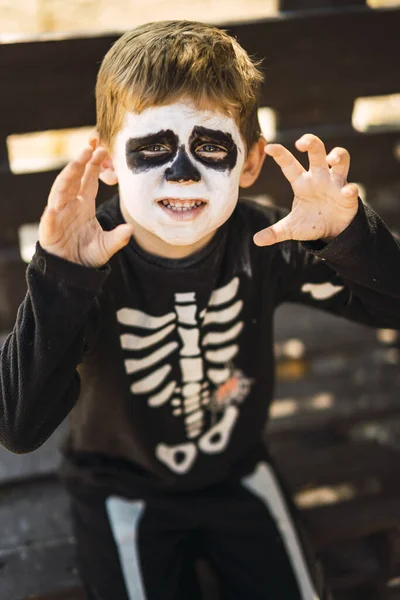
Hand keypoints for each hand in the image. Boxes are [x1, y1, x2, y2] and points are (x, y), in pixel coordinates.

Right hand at [39, 146, 133, 267]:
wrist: (72, 271)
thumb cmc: (88, 255)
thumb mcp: (107, 246)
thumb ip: (118, 238)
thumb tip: (131, 229)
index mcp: (84, 205)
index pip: (88, 181)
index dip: (94, 166)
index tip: (102, 151)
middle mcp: (70, 205)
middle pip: (73, 179)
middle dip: (81, 162)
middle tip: (90, 147)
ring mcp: (57, 215)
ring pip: (60, 191)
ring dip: (67, 176)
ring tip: (76, 163)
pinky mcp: (48, 229)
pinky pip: (49, 218)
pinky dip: (51, 212)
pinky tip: (55, 206)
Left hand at [253, 133, 358, 246]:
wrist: (332, 232)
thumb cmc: (311, 222)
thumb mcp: (291, 228)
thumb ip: (275, 232)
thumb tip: (256, 240)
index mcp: (301, 182)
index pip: (289, 164)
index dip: (280, 154)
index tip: (269, 147)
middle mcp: (319, 177)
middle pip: (317, 151)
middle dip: (311, 142)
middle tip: (301, 143)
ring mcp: (336, 183)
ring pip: (341, 159)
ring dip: (338, 155)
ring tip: (331, 158)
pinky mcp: (349, 195)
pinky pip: (352, 188)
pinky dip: (350, 189)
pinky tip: (347, 192)